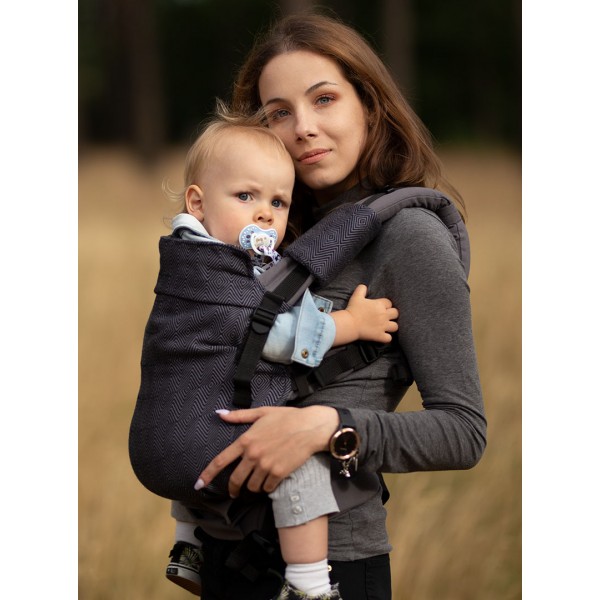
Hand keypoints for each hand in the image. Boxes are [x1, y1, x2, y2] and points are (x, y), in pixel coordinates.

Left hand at [196, 405, 337, 497]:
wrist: (309, 427)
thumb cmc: (287, 417)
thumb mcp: (262, 412)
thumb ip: (239, 416)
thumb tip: (220, 414)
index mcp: (246, 440)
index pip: (221, 460)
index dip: (208, 474)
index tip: (199, 484)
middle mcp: (253, 455)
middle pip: (236, 480)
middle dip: (233, 489)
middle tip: (235, 492)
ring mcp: (266, 465)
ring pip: (252, 486)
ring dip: (253, 486)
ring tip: (258, 481)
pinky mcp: (278, 473)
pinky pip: (267, 488)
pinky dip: (267, 487)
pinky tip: (271, 481)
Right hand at [345, 284, 398, 342]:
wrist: (349, 324)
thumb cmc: (353, 309)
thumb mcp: (356, 296)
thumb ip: (361, 289)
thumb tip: (364, 286)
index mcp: (380, 305)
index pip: (389, 303)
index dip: (386, 305)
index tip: (381, 307)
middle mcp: (384, 315)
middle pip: (395, 313)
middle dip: (392, 314)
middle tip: (385, 316)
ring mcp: (383, 326)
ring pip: (395, 326)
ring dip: (391, 326)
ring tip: (386, 326)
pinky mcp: (380, 336)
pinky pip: (389, 338)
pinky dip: (386, 338)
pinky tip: (383, 336)